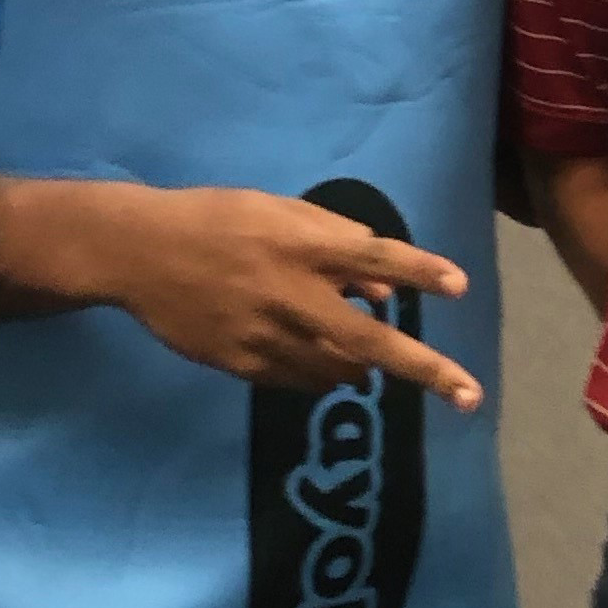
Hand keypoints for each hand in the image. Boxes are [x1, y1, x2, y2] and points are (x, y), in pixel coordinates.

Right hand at [30, 180, 484, 407]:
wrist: (139, 253)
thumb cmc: (219, 220)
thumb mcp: (280, 212)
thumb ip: (337, 244)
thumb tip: (385, 294)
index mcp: (303, 244)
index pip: (377, 257)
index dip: (422, 271)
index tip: (460, 286)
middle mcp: (291, 294)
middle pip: (370, 339)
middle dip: (425, 370)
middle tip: (468, 395)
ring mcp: (265, 336)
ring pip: (338, 370)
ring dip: (365, 371)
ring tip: (368, 367)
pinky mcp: (241, 364)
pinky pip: (300, 382)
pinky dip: (323, 377)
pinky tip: (326, 369)